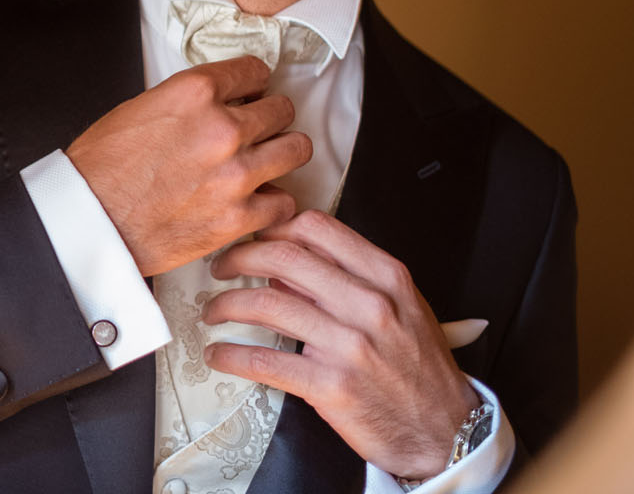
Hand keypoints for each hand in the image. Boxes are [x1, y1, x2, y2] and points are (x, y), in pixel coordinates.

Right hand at [65, 55, 310, 275]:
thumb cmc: (101, 168)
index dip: (252, 82)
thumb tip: (215, 105)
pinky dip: (273, 201)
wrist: (89, 218)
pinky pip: (285, 202)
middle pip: (282, 109)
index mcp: (194, 93)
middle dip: (269, 117)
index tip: (252, 92)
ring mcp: (235, 175)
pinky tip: (257, 199)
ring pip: (296, 150)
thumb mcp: (140, 108)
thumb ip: (187, 103)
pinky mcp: (238, 217)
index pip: (254, 71)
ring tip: (267, 160)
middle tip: (258, 128)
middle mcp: (222, 129)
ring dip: (282, 153)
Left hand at [202, 210, 481, 479]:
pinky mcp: (330, 385)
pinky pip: (264, 361)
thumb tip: (287, 262)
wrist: (445, 430)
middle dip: (238, 258)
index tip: (253, 237)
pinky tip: (219, 355)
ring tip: (213, 311)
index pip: (316, 228)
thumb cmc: (418, 366)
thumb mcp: (401, 307)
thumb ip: (349, 276)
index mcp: (386, 277)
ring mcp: (349, 345)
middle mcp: (368, 305)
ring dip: (226, 304)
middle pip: (282, 257)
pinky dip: (231, 355)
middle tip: (221, 267)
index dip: (273, 228)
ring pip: (265, 304)